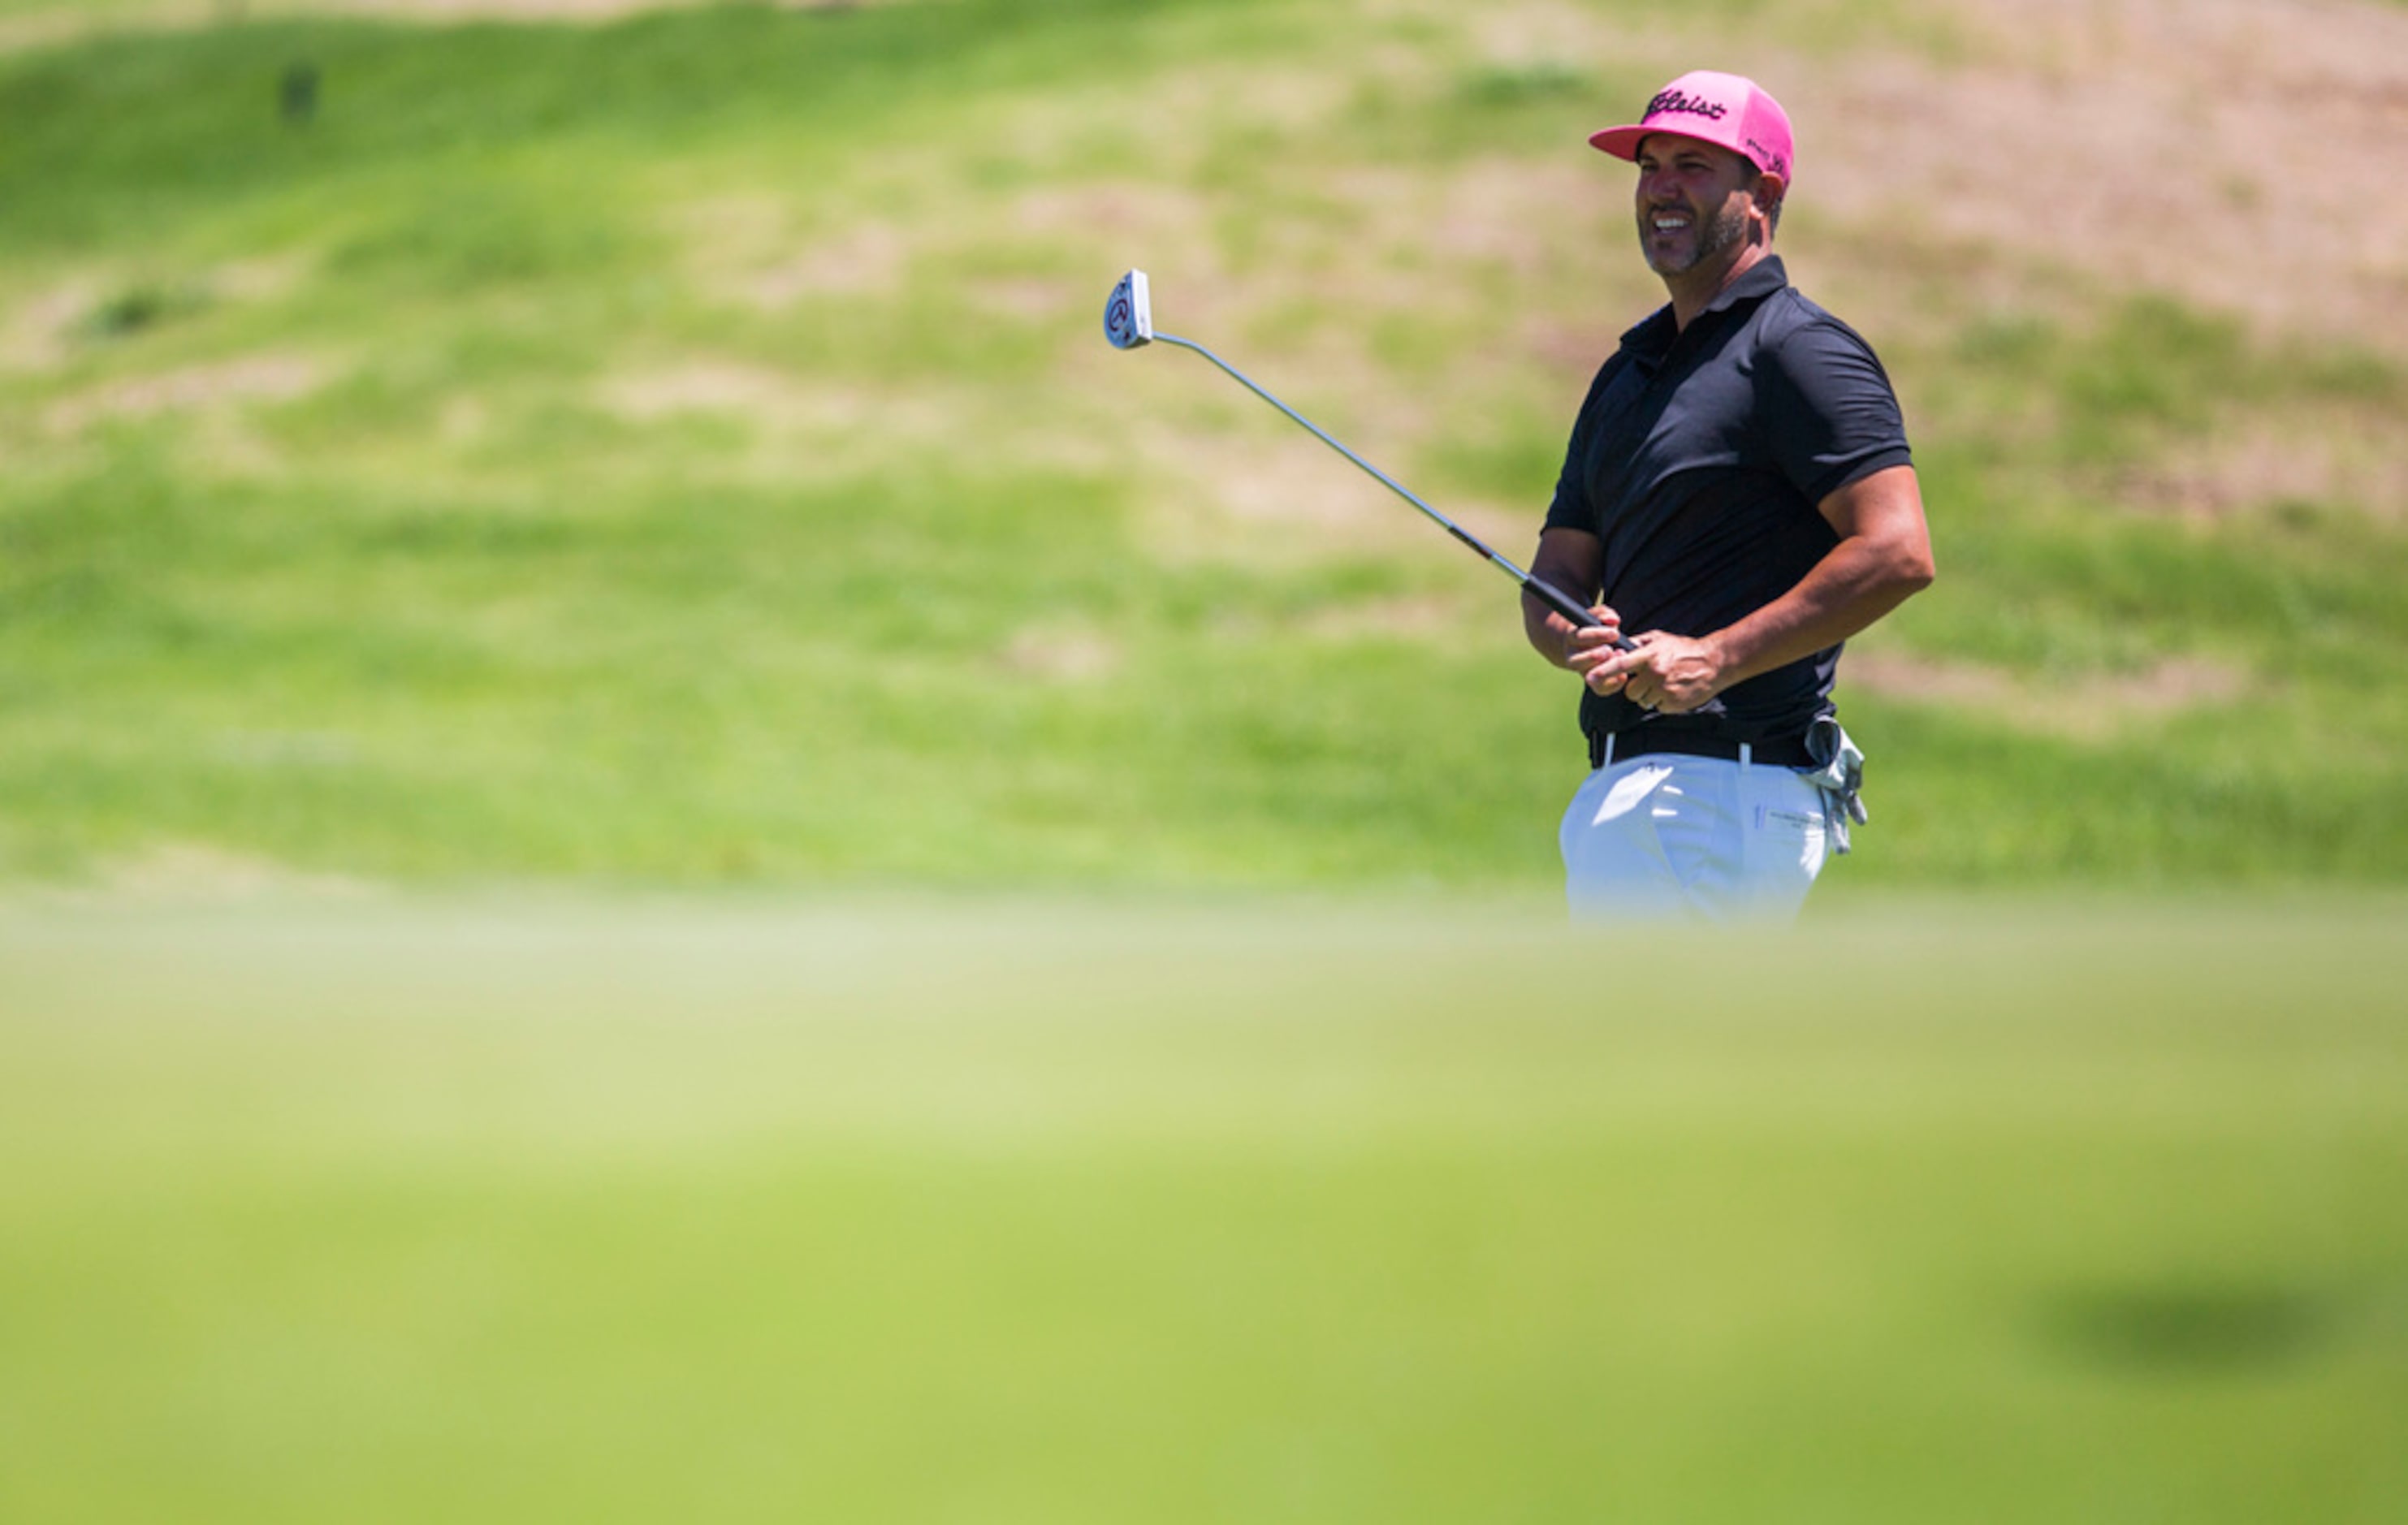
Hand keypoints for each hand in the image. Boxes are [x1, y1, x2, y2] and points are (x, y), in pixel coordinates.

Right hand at [1548, 606, 1624, 681]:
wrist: (1586, 644)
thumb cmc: (1596, 627)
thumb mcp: (1598, 617)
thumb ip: (1604, 615)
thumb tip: (1613, 620)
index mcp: (1571, 638)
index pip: (1579, 637)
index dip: (1597, 635)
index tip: (1615, 633)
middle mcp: (1573, 657)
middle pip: (1577, 661)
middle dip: (1593, 656)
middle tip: (1609, 651)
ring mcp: (1582, 671)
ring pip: (1588, 677)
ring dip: (1603, 672)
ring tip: (1617, 663)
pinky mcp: (1594, 682)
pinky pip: (1600, 689)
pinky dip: (1612, 685)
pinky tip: (1624, 676)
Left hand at [1588, 631, 1725, 713]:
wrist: (1715, 662)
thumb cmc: (1685, 650)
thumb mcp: (1661, 639)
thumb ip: (1639, 644)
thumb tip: (1618, 649)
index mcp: (1650, 656)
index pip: (1621, 664)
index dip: (1603, 672)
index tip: (1590, 678)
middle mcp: (1655, 673)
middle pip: (1630, 690)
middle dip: (1635, 687)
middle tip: (1649, 679)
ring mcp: (1665, 690)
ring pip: (1643, 700)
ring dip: (1649, 695)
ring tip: (1664, 683)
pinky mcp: (1674, 703)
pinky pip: (1658, 707)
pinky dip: (1663, 701)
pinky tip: (1674, 690)